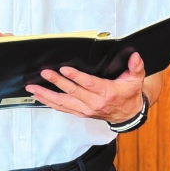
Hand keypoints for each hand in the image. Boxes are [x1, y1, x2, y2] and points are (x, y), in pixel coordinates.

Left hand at [26, 52, 146, 122]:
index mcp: (107, 93)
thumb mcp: (136, 79)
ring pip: (63, 103)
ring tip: (33, 88)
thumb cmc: (129, 94)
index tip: (64, 69)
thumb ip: (136, 67)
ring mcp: (85, 110)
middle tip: (45, 73)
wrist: (128, 114)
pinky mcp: (80, 113)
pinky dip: (49, 103)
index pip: (89, 84)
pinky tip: (39, 96)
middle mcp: (94, 103)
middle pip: (72, 92)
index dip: (75, 77)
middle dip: (57, 82)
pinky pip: (62, 108)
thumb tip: (135, 56)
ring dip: (47, 95)